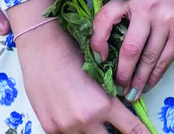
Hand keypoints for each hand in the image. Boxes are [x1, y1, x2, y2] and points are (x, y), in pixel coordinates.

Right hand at [15, 19, 148, 133]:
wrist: (42, 47)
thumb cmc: (73, 51)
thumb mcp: (99, 73)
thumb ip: (109, 96)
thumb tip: (121, 107)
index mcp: (103, 104)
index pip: (131, 129)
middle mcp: (86, 120)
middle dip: (115, 133)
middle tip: (117, 126)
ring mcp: (66, 127)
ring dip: (94, 131)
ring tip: (92, 115)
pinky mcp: (50, 129)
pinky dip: (74, 129)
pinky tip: (73, 115)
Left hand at [90, 0, 173, 99]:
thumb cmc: (164, 1)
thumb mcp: (142, 0)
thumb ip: (126, 20)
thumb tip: (107, 56)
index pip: (105, 17)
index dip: (97, 41)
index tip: (99, 59)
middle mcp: (148, 6)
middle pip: (129, 48)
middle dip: (122, 73)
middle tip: (117, 87)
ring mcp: (166, 20)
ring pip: (147, 59)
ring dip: (138, 81)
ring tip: (131, 93)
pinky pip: (163, 62)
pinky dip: (153, 78)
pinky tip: (147, 85)